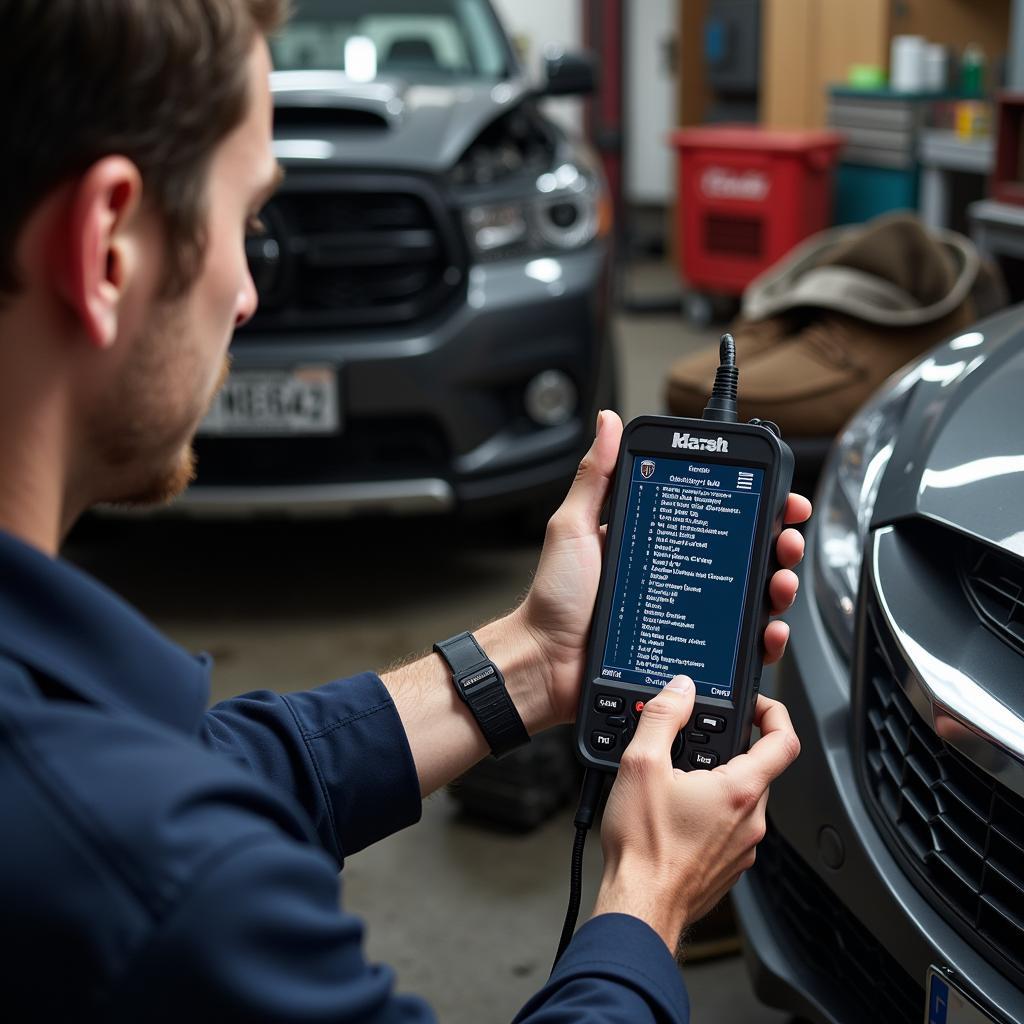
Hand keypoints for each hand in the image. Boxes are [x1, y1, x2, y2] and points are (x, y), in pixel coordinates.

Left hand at [516, 410, 812, 725]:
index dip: (750, 504)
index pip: (712, 514)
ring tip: (780, 577)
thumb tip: (607, 423)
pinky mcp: (690, 650)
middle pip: (742, 553)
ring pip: (748, 596)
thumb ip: (594, 477)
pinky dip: (764, 636)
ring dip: (777, 583)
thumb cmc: (556, 599)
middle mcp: (676, 572)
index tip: (777, 496)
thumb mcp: (574, 527)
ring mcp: (685, 612)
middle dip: (776, 542)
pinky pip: (736, 643)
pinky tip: (769, 626)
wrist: (546, 664)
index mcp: (654, 538)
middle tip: (785, 538)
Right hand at [593, 677, 799, 950]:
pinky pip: (729, 828)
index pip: (784, 740)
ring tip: (674, 784)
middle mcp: (751, 820)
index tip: (755, 704)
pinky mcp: (729, 867)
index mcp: (740, 790)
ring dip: (715, 784)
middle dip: (725, 750)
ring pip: (740, 799)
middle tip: (690, 745)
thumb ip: (663, 717)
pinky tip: (674, 817)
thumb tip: (680, 689)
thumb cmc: (643, 847)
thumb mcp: (641, 764)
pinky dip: (709, 814)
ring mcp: (743, 848)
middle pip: (756, 768)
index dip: (774, 712)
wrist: (639, 907)